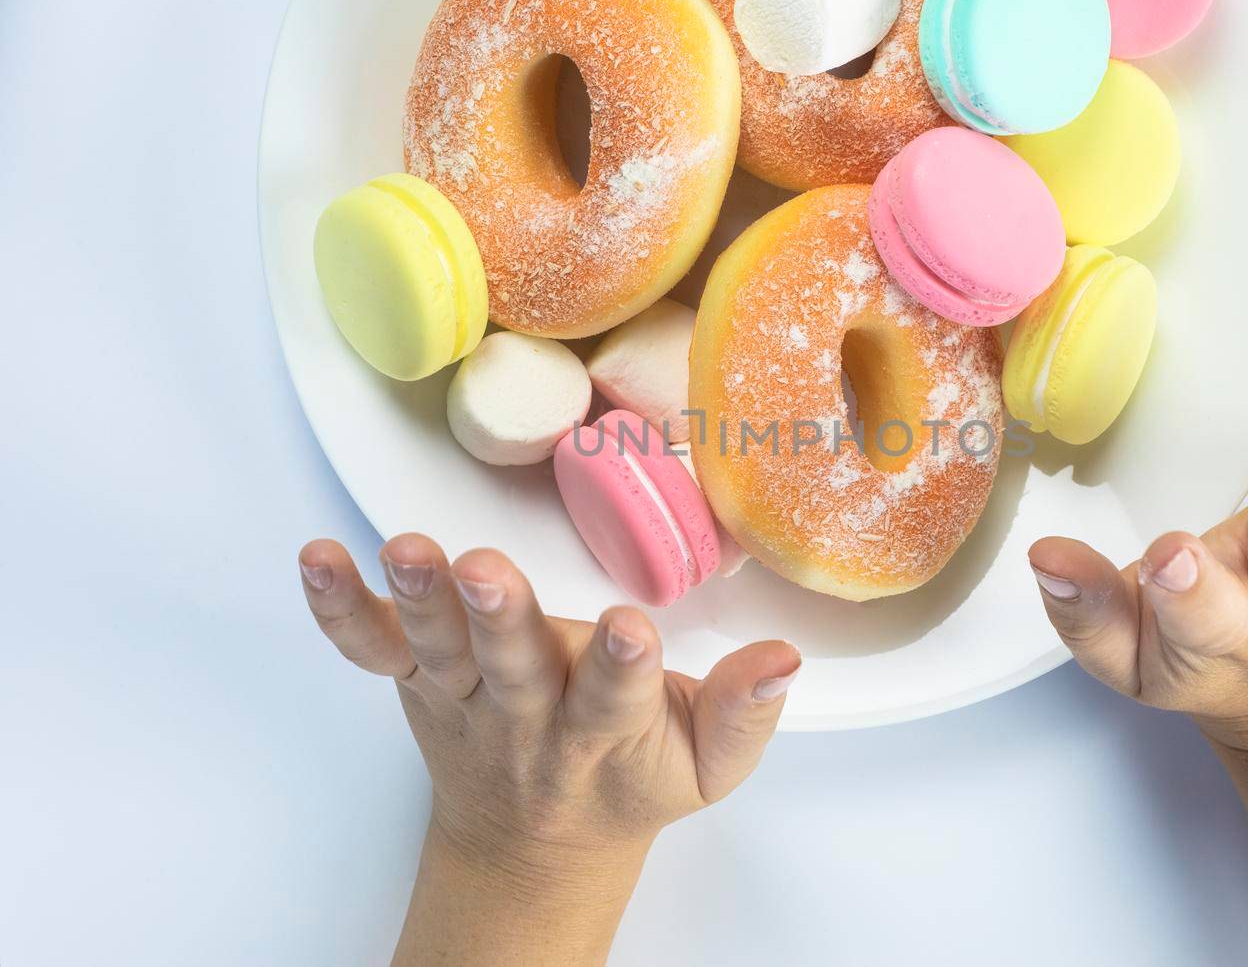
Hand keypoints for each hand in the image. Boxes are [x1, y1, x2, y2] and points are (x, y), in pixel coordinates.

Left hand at [296, 535, 800, 963]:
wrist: (534, 842)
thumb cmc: (628, 782)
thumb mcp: (705, 765)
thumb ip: (743, 713)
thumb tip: (783, 658)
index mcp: (603, 733)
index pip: (616, 699)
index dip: (622, 667)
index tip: (629, 629)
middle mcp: (527, 713)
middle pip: (513, 664)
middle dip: (501, 616)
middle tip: (488, 572)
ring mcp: (465, 694)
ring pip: (439, 647)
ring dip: (419, 596)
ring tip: (401, 549)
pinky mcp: (417, 678)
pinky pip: (372, 646)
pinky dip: (340, 607)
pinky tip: (319, 559)